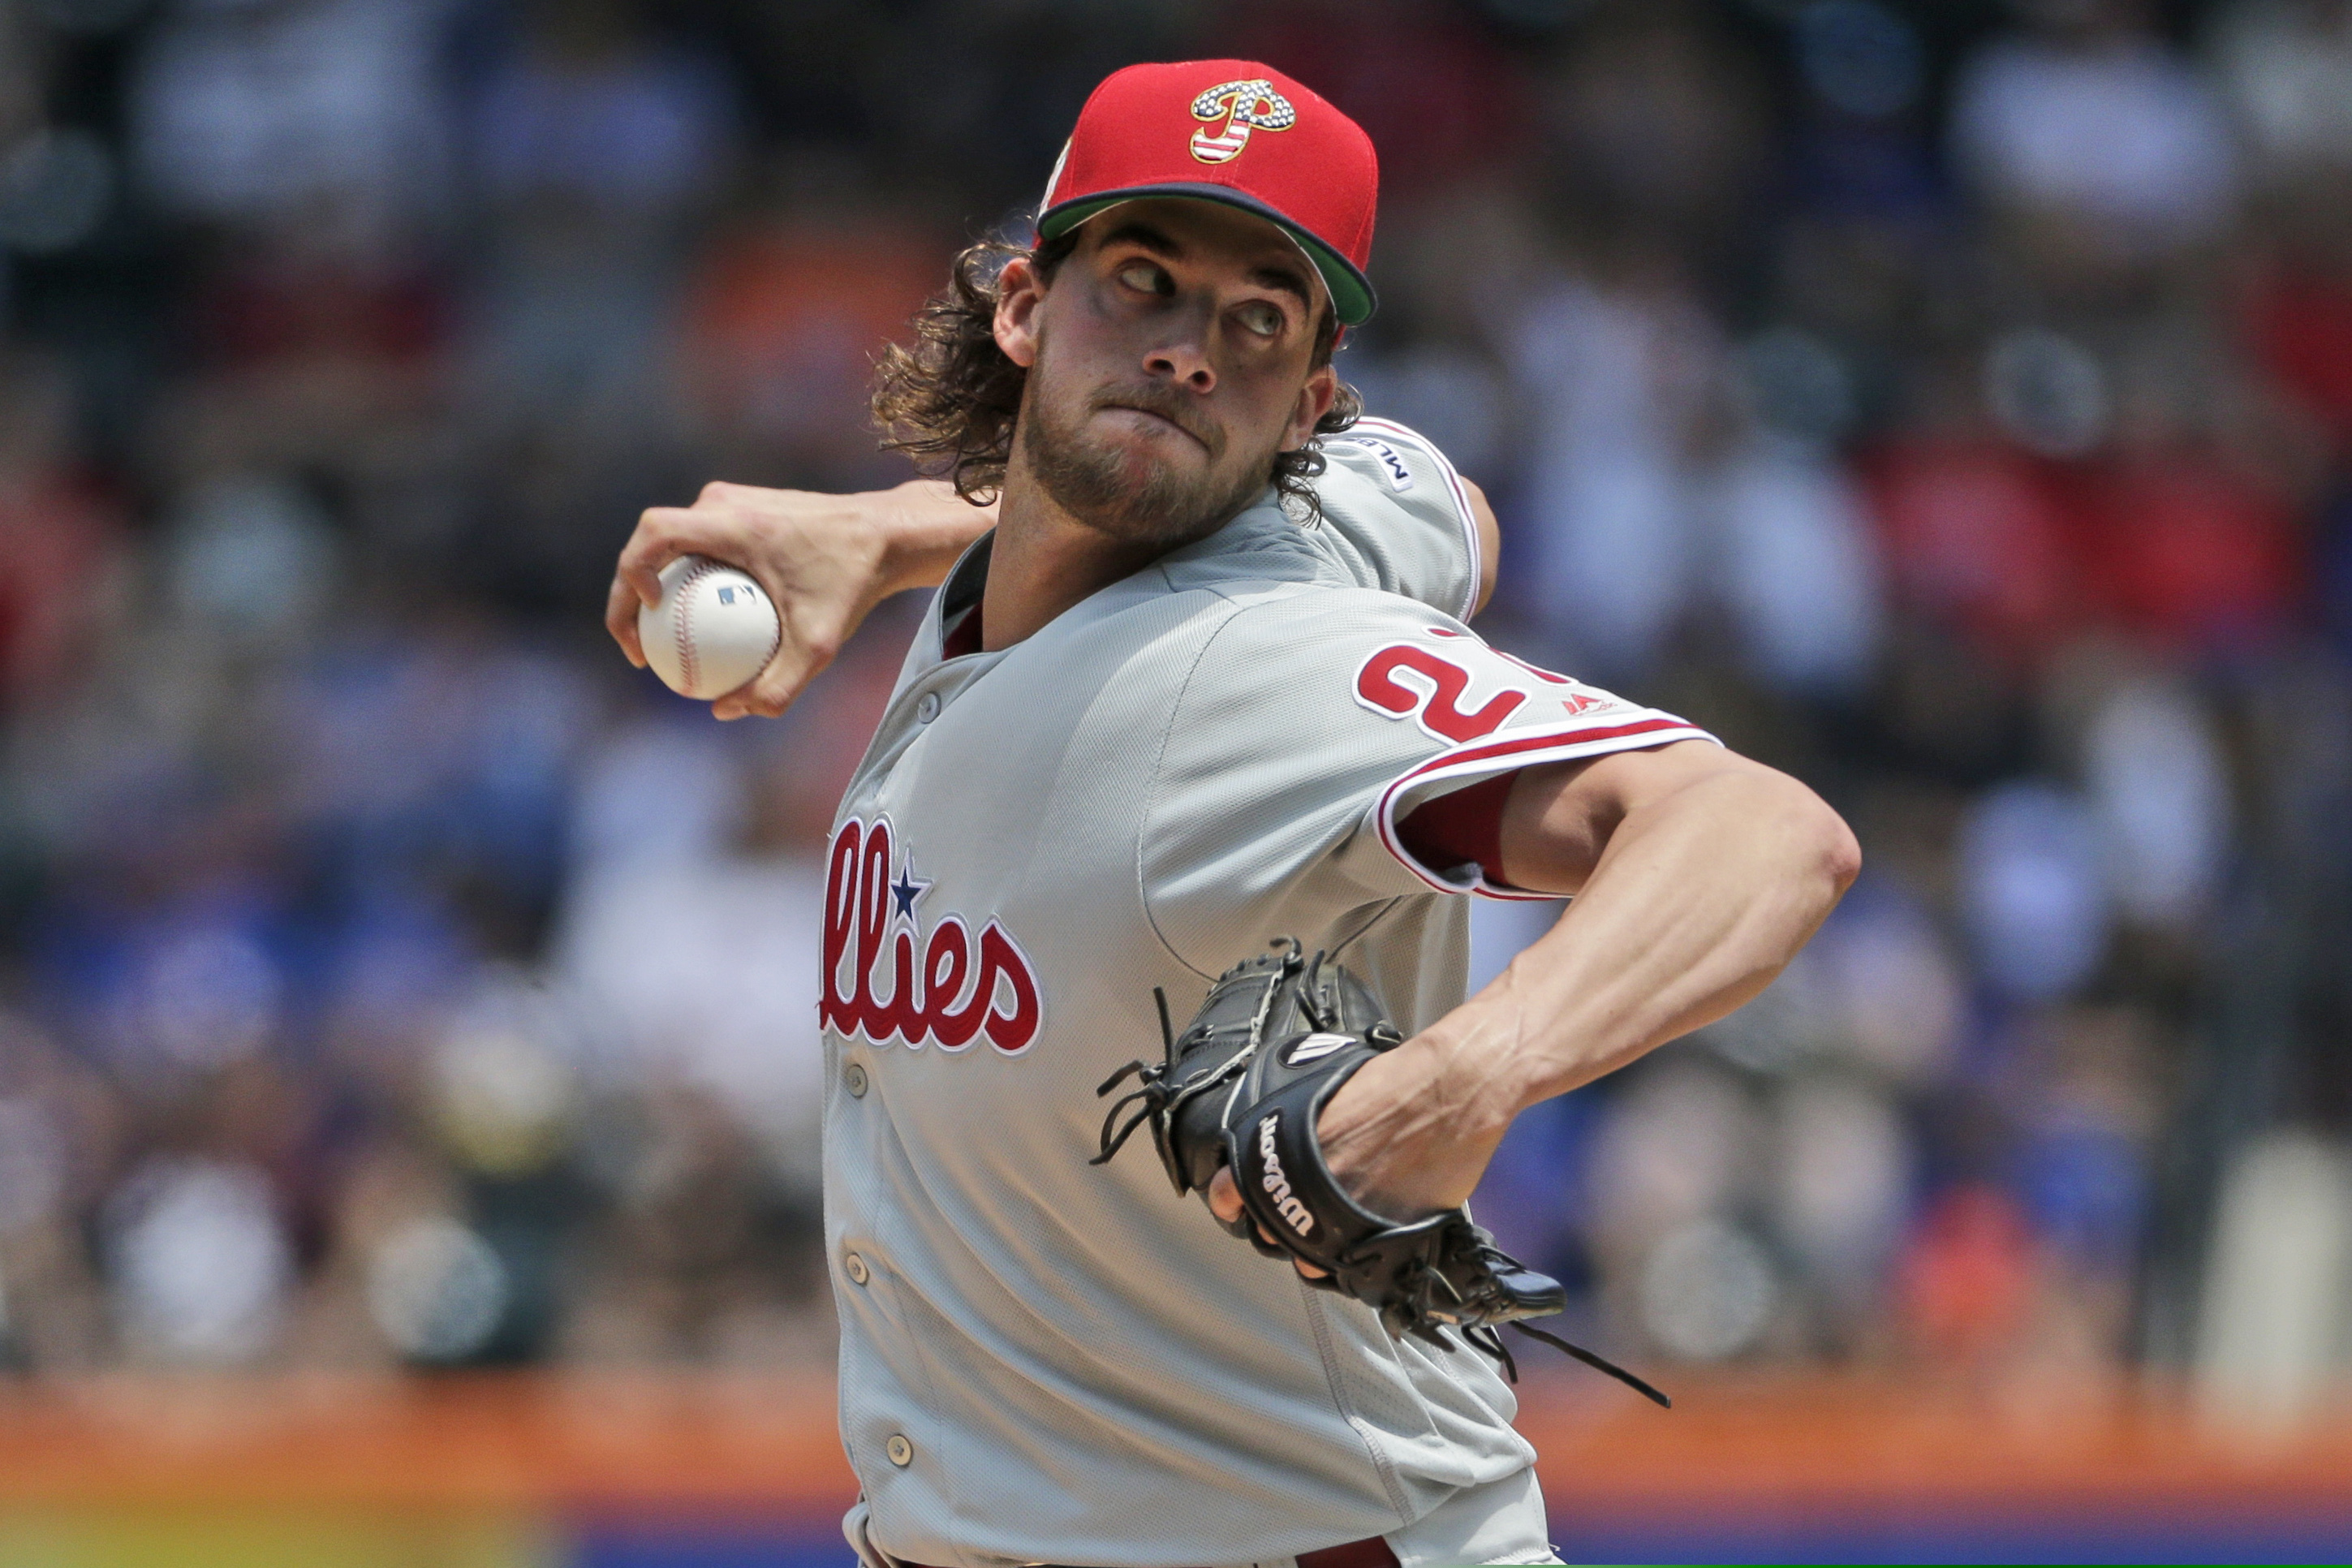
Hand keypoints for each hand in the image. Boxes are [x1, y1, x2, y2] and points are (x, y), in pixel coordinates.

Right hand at [605, 479, 990, 720]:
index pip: (653, 533)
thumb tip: (725, 711)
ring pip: (675, 542)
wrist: (887, 536)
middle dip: (630, 592)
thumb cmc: (853, 584)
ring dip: (658, 585)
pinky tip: (702, 625)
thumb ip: (776, 687)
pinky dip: (690, 579)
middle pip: (652, 539)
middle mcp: (724, 503)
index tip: (646, 614)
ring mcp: (732, 501)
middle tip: (638, 648)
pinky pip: (702, 543)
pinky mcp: (744, 509)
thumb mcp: (819, 646)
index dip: (631, 571)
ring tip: (662, 641)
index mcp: (731, 521)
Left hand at [1205, 1036, 1511, 1277]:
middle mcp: (1304, 1189)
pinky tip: (1361, 1243)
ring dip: (1313, 1251)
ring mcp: (1340, 1220)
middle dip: (1276, 1228)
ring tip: (1328, 1235)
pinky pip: (1355, 1266)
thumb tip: (1282, 1132)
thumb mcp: (1318, 1085)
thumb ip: (1291, 1119)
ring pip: (1308, 1258)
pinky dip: (1354, 1260)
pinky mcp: (1381, 1239)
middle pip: (1269, 1232)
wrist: (1448, 1091)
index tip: (1236, 1203)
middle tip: (1292, 1216)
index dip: (1233, 1199)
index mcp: (1280, 1148)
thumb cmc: (1392, 1080)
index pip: (1230, 1191)